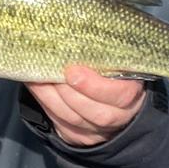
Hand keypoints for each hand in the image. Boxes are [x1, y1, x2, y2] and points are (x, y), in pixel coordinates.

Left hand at [27, 64, 146, 146]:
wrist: (106, 95)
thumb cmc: (108, 69)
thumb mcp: (112, 58)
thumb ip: (101, 53)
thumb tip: (79, 31)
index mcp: (131, 93)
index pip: (119, 95)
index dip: (94, 86)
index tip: (72, 71)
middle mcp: (119, 116)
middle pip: (95, 113)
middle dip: (67, 92)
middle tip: (49, 72)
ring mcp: (98, 130)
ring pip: (73, 119)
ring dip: (50, 97)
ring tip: (36, 77)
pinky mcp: (79, 136)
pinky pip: (60, 124)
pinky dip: (45, 105)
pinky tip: (37, 87)